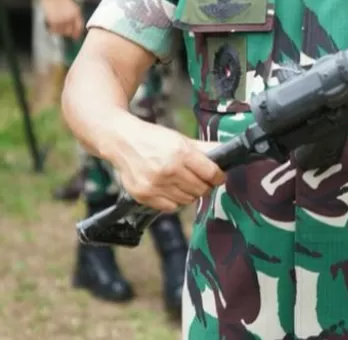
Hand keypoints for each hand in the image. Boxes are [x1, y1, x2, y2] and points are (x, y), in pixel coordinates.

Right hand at [40, 0, 83, 38]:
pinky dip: (53, 30)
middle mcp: (70, 16)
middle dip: (68, 33)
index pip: (79, 27)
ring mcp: (61, 18)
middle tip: (65, 32)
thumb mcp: (73, 7)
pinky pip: (54, 30)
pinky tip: (52, 26)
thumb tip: (77, 30)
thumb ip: (76, 17)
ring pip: (61, 32)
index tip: (76, 37)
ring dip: (60, 31)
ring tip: (57, 26)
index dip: (78, 33)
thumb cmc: (62, 0)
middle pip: (70, 31)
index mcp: (76, 13)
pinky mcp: (53, 19)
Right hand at [109, 121, 225, 212]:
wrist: (123, 141)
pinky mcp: (144, 196)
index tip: (219, 176)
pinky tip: (172, 190)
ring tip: (186, 183)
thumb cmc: (154, 139)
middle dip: (205, 185)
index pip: (210, 173)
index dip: (218, 176)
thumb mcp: (180, 139)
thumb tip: (224, 150)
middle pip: (200, 189)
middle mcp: (169, 170)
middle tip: (203, 180)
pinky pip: (170, 207)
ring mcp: (155, 185)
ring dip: (191, 193)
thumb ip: (203, 148)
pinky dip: (175, 201)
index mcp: (181, 153)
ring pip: (187, 200)